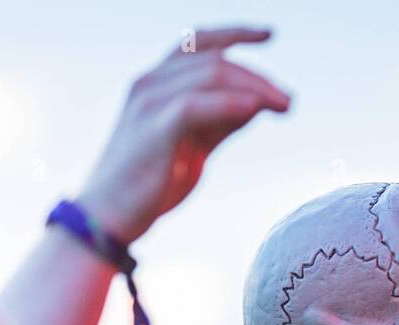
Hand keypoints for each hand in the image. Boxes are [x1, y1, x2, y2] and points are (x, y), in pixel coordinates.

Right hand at [77, 26, 289, 242]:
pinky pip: (196, 104)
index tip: (270, 34)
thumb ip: (222, 121)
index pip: (198, 43)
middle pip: (214, 60)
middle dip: (258, 76)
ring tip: (284, 106)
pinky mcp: (153, 127)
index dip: (235, 33)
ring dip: (254, 88)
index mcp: (157, 83)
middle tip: (289, 101)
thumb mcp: (194, 145)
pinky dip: (229, 103)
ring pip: (210, 75)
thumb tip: (258, 104)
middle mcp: (150, 83)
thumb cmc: (150, 184)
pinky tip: (256, 108)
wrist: (109, 218)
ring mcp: (149, 101)